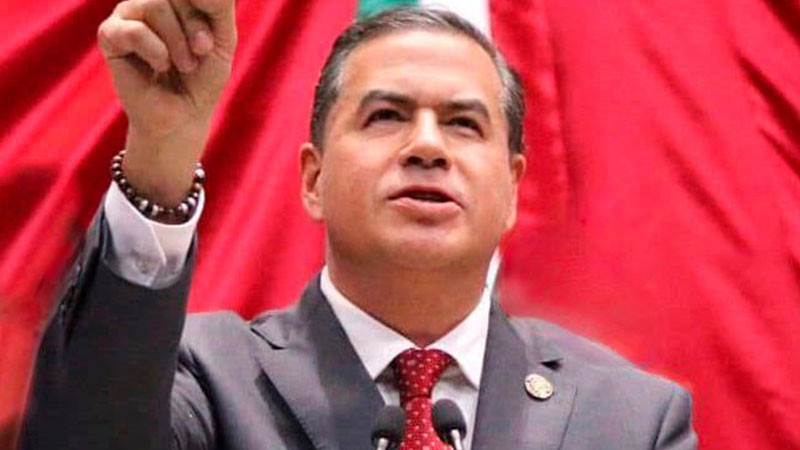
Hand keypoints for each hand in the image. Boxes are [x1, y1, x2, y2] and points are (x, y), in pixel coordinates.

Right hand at [97, 0, 236, 205]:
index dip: (206, 9)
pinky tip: (160, 67)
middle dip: (194, 27)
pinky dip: (156, 52)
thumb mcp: (222, 38)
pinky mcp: (109, 34)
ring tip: (183, 65)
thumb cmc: (203, 77)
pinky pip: (134, 30)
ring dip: (177, 42)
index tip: (210, 43)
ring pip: (156, 6)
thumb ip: (218, 5)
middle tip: (200, 53)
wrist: (183, 115)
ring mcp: (128, 13)